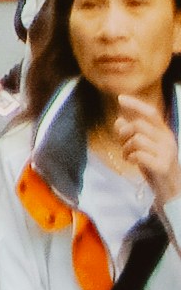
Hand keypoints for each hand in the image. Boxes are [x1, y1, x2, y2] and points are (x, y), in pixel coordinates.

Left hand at [112, 92, 180, 206]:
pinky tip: (132, 161)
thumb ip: (133, 132)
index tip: (120, 99)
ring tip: (127, 155)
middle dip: (124, 132)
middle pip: (139, 125)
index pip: (151, 113)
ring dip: (126, 147)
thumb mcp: (144, 146)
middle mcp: (167, 140)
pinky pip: (140, 154)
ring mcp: (166, 153)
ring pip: (137, 139)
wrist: (170, 191)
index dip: (136, 105)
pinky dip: (131, 156)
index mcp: (164, 133)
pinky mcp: (162, 166)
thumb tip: (120, 119)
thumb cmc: (154, 165)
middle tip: (122, 143)